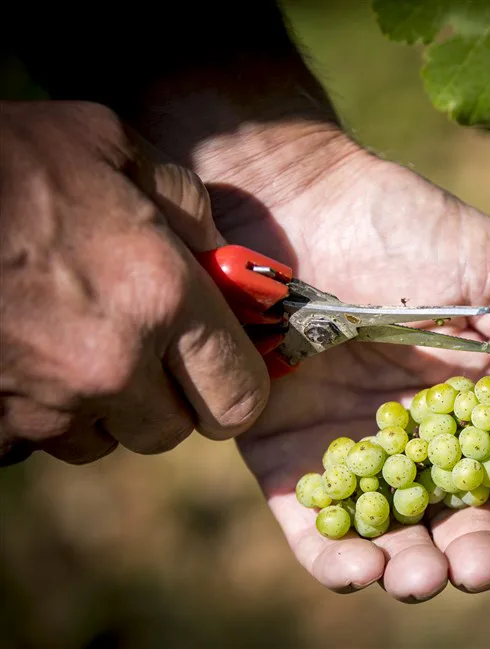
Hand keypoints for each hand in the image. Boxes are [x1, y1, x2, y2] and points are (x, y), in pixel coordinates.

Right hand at [0, 101, 269, 464]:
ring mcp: (40, 404)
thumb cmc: (3, 157)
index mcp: (158, 297)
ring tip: (67, 340)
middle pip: (170, 431)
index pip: (240, 396)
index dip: (236, 387)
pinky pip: (31, 440)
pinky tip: (19, 353)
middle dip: (164, 398)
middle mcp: (109, 365)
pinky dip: (34, 409)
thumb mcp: (107, 143)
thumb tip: (219, 251)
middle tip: (141, 351)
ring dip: (97, 406)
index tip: (222, 371)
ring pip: (100, 440)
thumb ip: (184, 201)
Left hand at [198, 130, 489, 600]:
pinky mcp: (290, 453)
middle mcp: (425, 434)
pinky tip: (356, 570)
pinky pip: (312, 519)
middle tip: (475, 567)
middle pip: (460, 516)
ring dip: (410, 567)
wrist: (294, 200)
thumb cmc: (406, 227)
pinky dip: (333, 555)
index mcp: (484, 397)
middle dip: (474, 552)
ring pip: (393, 531)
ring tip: (417, 578)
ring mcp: (358, 447)